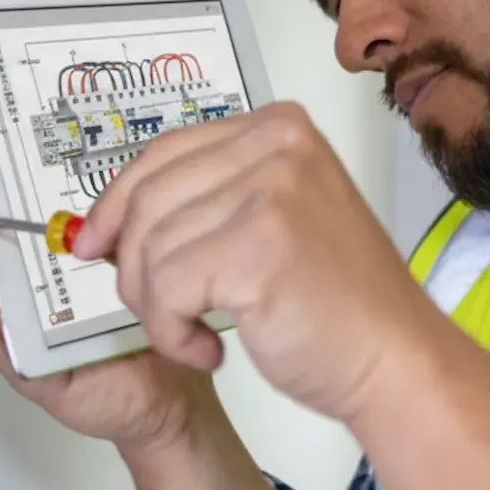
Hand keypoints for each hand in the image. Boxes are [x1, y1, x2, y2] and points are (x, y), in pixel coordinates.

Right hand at [0, 160, 213, 450]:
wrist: (167, 394)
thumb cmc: (139, 330)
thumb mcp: (122, 271)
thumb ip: (101, 236)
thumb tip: (98, 188)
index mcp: (39, 272)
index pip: (0, 229)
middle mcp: (22, 301)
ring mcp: (20, 337)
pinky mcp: (32, 376)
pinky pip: (4, 353)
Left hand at [72, 102, 413, 420]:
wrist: (395, 361)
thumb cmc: (335, 304)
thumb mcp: (270, 220)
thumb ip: (205, 200)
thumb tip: (105, 221)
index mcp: (278, 128)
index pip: (164, 152)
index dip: (117, 202)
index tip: (94, 242)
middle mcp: (277, 145)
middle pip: (149, 198)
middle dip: (134, 265)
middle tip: (156, 310)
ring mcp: (272, 191)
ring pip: (152, 247)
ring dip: (157, 307)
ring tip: (195, 333)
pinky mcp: (259, 246)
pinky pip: (167, 289)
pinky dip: (172, 332)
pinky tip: (209, 349)